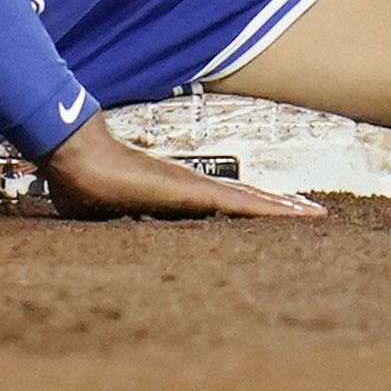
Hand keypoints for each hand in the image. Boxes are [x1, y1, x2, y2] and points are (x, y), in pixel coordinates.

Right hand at [32, 119, 320, 221]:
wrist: (76, 156)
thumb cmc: (80, 184)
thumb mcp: (99, 216)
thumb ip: (108, 221)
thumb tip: (90, 234)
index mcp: (172, 195)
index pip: (220, 204)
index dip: (248, 208)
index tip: (271, 215)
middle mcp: (190, 187)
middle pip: (245, 198)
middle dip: (278, 207)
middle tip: (311, 213)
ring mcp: (194, 187)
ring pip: (250, 200)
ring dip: (283, 208)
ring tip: (314, 214)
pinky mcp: (193, 191)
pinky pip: (239, 204)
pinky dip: (269, 210)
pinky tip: (292, 215)